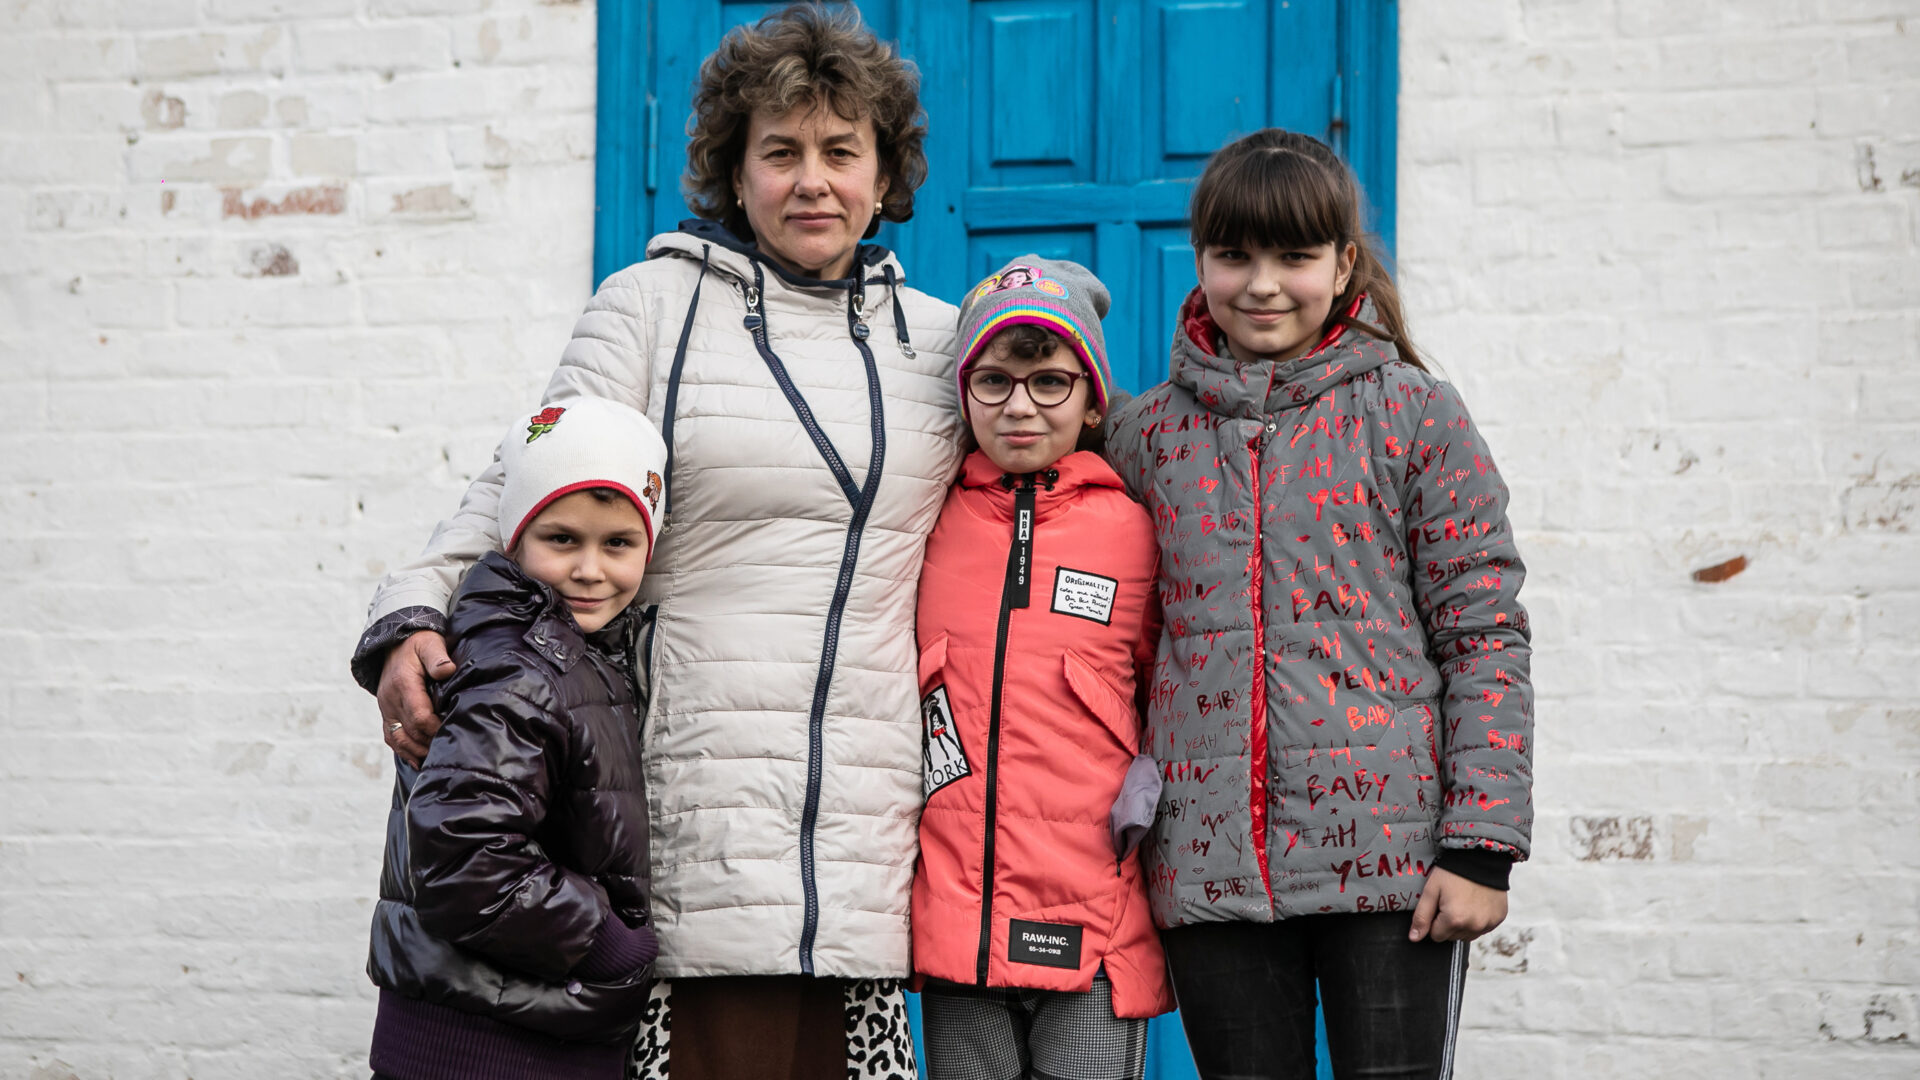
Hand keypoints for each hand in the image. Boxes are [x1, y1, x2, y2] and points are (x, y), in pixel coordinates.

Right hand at [378, 631, 454, 766]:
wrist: (395, 642)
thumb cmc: (418, 644)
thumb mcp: (429, 644)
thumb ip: (438, 657)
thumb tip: (447, 670)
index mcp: (403, 685)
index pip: (419, 716)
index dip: (435, 728)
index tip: (452, 731)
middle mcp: (391, 700)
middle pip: (411, 731)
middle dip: (430, 742)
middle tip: (451, 748)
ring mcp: (386, 708)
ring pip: (398, 739)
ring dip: (416, 751)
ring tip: (435, 758)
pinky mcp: (386, 712)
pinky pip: (390, 737)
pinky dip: (403, 751)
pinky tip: (418, 760)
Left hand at [1409, 866, 1507, 942]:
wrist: (1481, 857)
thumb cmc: (1452, 872)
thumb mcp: (1431, 890)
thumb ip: (1421, 917)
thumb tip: (1414, 938)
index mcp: (1455, 920)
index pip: (1436, 936)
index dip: (1434, 921)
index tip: (1439, 905)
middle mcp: (1474, 925)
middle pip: (1452, 937)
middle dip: (1448, 923)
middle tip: (1451, 901)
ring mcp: (1488, 923)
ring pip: (1468, 935)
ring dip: (1463, 924)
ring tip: (1464, 902)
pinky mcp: (1498, 918)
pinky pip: (1483, 928)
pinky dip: (1478, 920)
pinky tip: (1476, 903)